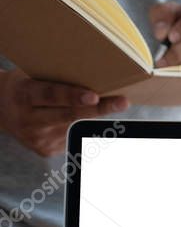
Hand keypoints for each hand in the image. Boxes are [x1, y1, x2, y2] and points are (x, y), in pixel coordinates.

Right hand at [0, 69, 128, 156]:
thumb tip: (93, 75)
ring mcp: (38, 138)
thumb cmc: (23, 87)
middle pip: (69, 115)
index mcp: (23, 95)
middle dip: (98, 109)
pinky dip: (84, 127)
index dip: (72, 96)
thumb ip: (54, 79)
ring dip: (96, 118)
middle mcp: (29, 120)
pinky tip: (86, 119)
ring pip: (75, 127)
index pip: (50, 96)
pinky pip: (72, 137)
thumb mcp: (31, 77)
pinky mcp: (46, 150)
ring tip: (114, 104)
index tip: (93, 96)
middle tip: (122, 102)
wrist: (0, 110)